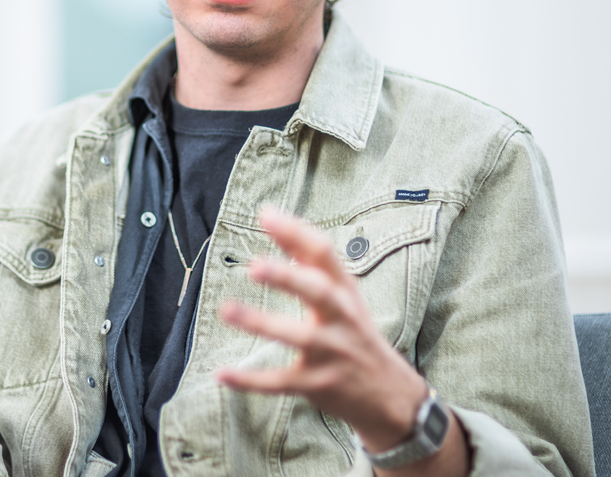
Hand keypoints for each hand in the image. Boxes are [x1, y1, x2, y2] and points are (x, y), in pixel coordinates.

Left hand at [215, 207, 429, 452]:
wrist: (389, 396)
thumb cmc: (353, 331)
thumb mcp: (339, 293)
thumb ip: (303, 255)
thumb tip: (269, 214)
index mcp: (344, 291)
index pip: (324, 254)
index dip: (296, 232)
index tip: (265, 214)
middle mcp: (342, 318)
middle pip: (318, 292)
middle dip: (288, 278)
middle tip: (255, 266)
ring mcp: (331, 353)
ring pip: (297, 336)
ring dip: (261, 323)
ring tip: (226, 309)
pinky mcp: (317, 385)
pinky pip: (280, 381)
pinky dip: (250, 380)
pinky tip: (221, 373)